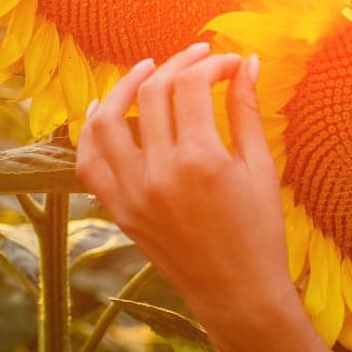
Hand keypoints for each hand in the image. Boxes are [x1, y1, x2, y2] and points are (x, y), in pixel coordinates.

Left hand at [76, 42, 294, 350]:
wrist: (238, 292)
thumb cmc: (261, 232)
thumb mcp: (262, 169)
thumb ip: (248, 113)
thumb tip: (250, 64)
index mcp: (200, 160)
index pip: (192, 87)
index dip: (213, 65)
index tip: (233, 64)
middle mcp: (158, 172)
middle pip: (152, 94)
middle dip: (176, 66)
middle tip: (199, 58)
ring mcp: (132, 192)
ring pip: (107, 120)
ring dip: (124, 87)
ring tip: (147, 71)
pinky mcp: (118, 209)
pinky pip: (90, 161)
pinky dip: (92, 131)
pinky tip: (105, 110)